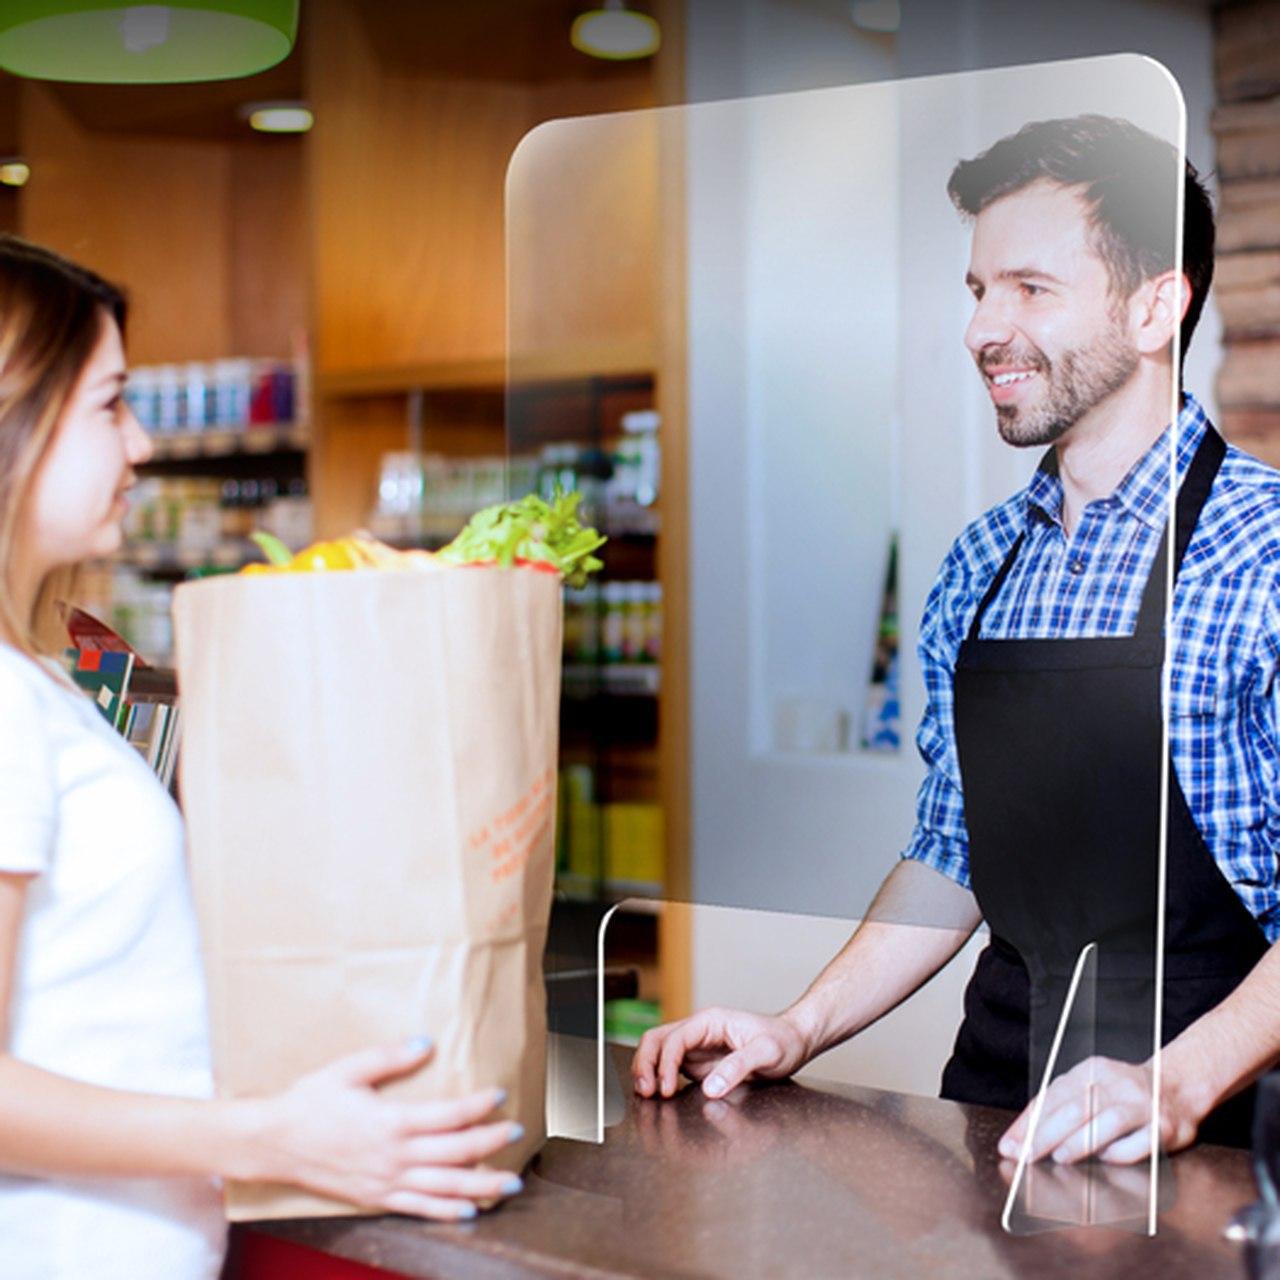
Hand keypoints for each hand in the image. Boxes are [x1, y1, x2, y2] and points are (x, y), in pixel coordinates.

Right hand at [249, 1038, 523, 1220]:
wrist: (273, 1141)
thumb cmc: (309, 1101)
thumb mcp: (347, 1069)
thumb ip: (389, 1057)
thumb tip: (426, 1043)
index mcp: (391, 1121)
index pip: (449, 1115)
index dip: (479, 1105)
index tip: (499, 1093)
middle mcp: (394, 1156)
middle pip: (456, 1151)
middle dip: (491, 1142)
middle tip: (518, 1131)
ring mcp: (386, 1181)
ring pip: (444, 1187)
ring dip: (482, 1184)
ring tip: (512, 1182)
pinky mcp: (376, 1198)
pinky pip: (418, 1209)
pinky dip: (446, 1212)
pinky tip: (469, 1212)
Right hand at [631, 1007, 810, 1099]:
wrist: (794, 1041)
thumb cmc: (783, 1041)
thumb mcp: (767, 1052)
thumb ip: (738, 1067)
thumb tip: (710, 1087)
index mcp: (710, 1021)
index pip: (675, 1039)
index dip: (665, 1064)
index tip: (666, 1089)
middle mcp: (698, 1031)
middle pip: (657, 1039)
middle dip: (645, 1063)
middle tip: (645, 1091)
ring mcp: (697, 1046)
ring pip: (659, 1051)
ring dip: (648, 1069)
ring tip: (646, 1093)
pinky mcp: (699, 1062)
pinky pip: (670, 1066)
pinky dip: (659, 1077)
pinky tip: (659, 1094)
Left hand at [997, 1055, 1201, 1165]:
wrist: (1178, 1085)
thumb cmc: (1122, 1093)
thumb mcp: (1090, 1087)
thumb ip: (1059, 1108)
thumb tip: (1022, 1139)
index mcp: (1091, 1070)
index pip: (1052, 1096)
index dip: (1028, 1123)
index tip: (1009, 1145)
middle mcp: (1115, 1083)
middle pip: (1075, 1108)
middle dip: (1046, 1134)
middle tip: (1025, 1156)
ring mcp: (1141, 1103)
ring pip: (1106, 1121)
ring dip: (1080, 1141)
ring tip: (1059, 1157)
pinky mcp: (1164, 1126)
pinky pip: (1139, 1141)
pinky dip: (1119, 1152)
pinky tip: (1104, 1159)